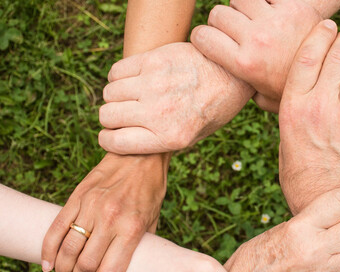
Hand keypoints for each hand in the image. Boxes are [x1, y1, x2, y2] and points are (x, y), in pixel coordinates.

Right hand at [41, 153, 169, 271]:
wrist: (140, 155)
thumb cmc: (150, 190)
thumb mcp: (153, 220)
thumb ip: (140, 244)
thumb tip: (130, 268)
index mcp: (131, 228)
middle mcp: (110, 219)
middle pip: (85, 265)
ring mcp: (91, 207)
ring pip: (67, 250)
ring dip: (63, 269)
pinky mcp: (77, 197)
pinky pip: (56, 228)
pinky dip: (48, 250)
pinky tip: (48, 263)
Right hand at [98, 42, 253, 154]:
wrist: (232, 75)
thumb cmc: (212, 109)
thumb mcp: (193, 137)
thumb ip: (160, 142)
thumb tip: (125, 143)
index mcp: (170, 137)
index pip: (115, 142)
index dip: (108, 140)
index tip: (111, 135)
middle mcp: (159, 112)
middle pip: (107, 116)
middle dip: (111, 118)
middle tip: (124, 114)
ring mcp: (155, 84)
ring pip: (109, 93)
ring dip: (116, 96)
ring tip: (132, 96)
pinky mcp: (154, 60)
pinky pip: (116, 71)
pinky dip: (119, 77)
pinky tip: (134, 79)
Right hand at [191, 0, 320, 111]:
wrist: (333, 74)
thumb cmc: (293, 89)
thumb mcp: (263, 98)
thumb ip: (241, 88)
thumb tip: (223, 84)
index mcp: (244, 64)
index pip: (202, 36)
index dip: (202, 37)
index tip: (210, 41)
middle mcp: (256, 40)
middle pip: (218, 14)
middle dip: (222, 22)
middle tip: (235, 32)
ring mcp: (275, 21)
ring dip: (243, 7)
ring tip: (253, 20)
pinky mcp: (293, 6)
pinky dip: (266, 0)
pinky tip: (272, 12)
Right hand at [278, 21, 339, 213]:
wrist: (320, 194)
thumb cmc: (298, 160)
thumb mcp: (284, 128)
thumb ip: (287, 100)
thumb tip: (287, 74)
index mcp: (292, 106)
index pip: (307, 55)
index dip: (320, 34)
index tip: (328, 26)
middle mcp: (317, 108)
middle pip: (336, 55)